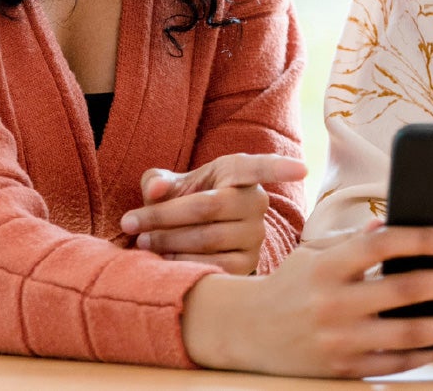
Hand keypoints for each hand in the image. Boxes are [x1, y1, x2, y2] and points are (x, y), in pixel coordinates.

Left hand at [121, 153, 305, 274]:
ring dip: (168, 242)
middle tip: (131, 223)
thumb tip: (155, 189)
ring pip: (208, 238)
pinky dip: (182, 263)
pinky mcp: (249, 263)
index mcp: (238, 173)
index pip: (260, 168)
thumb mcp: (169, 186)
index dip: (281, 168)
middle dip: (164, 216)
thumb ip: (158, 182)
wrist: (193, 238)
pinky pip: (214, 265)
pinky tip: (164, 261)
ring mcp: (255, 235)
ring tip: (141, 241)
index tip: (302, 170)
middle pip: (209, 206)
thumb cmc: (182, 202)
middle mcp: (255, 202)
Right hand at [181, 220, 432, 377]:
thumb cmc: (292, 285)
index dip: (422, 240)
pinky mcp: (345, 370)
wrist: (245, 331)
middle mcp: (334, 304)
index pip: (382, 245)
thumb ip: (356, 243)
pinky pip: (398, 363)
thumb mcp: (316, 254)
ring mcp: (341, 341)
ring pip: (412, 334)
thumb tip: (400, 227)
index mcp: (328, 266)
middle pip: (407, 292)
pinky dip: (431, 353)